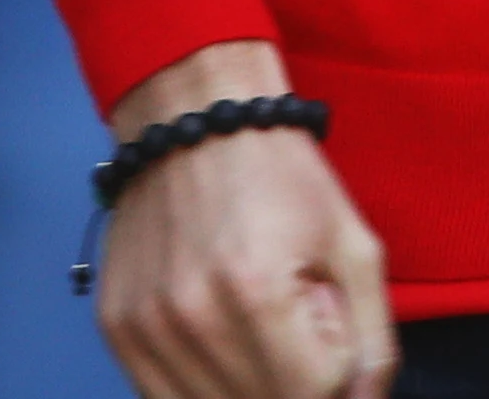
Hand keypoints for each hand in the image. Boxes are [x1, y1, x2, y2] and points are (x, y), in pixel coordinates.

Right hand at [96, 42, 395, 398]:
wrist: (193, 118)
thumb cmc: (282, 175)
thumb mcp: (353, 245)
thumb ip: (372, 340)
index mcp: (257, 292)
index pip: (313, 393)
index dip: (333, 371)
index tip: (324, 321)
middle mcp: (191, 318)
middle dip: (292, 380)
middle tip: (291, 325)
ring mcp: (144, 329)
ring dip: (248, 382)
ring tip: (254, 323)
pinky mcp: (115, 329)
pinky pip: (164, 397)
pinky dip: (201, 384)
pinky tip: (219, 336)